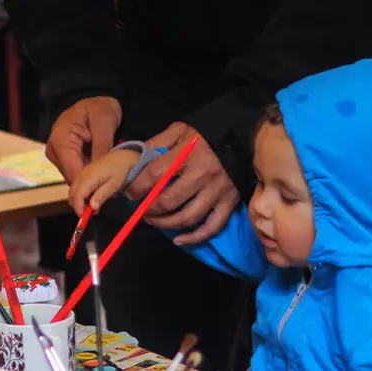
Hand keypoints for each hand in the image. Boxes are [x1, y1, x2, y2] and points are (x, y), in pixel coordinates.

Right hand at [46, 96, 121, 183]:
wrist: (92, 102)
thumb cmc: (98, 108)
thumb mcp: (104, 123)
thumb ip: (102, 147)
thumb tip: (102, 172)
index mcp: (61, 140)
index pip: (72, 172)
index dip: (88, 183)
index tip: (105, 188)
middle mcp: (53, 151)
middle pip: (71, 177)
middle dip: (90, 181)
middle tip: (110, 181)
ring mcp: (56, 156)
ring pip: (73, 177)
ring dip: (89, 178)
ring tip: (106, 174)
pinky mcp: (61, 159)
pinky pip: (74, 172)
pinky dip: (87, 173)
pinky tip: (99, 170)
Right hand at [67, 148, 138, 215]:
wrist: (120, 157)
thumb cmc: (119, 170)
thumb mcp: (114, 185)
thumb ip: (102, 196)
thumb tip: (92, 208)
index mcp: (89, 177)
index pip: (77, 197)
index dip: (79, 209)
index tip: (85, 217)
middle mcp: (81, 175)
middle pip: (72, 196)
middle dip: (79, 207)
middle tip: (92, 212)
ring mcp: (79, 174)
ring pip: (72, 193)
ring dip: (79, 202)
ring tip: (94, 204)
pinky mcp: (80, 175)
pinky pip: (74, 188)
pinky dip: (79, 196)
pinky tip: (91, 197)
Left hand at [135, 122, 239, 244]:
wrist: (241, 137)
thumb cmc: (205, 135)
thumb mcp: (179, 131)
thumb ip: (156, 144)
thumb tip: (134, 162)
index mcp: (188, 153)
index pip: (155, 175)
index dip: (137, 188)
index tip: (130, 193)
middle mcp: (203, 174)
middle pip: (169, 201)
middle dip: (149, 209)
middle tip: (142, 209)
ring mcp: (218, 191)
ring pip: (187, 218)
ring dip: (165, 224)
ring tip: (154, 221)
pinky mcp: (229, 203)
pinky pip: (211, 227)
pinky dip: (194, 238)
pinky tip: (178, 239)